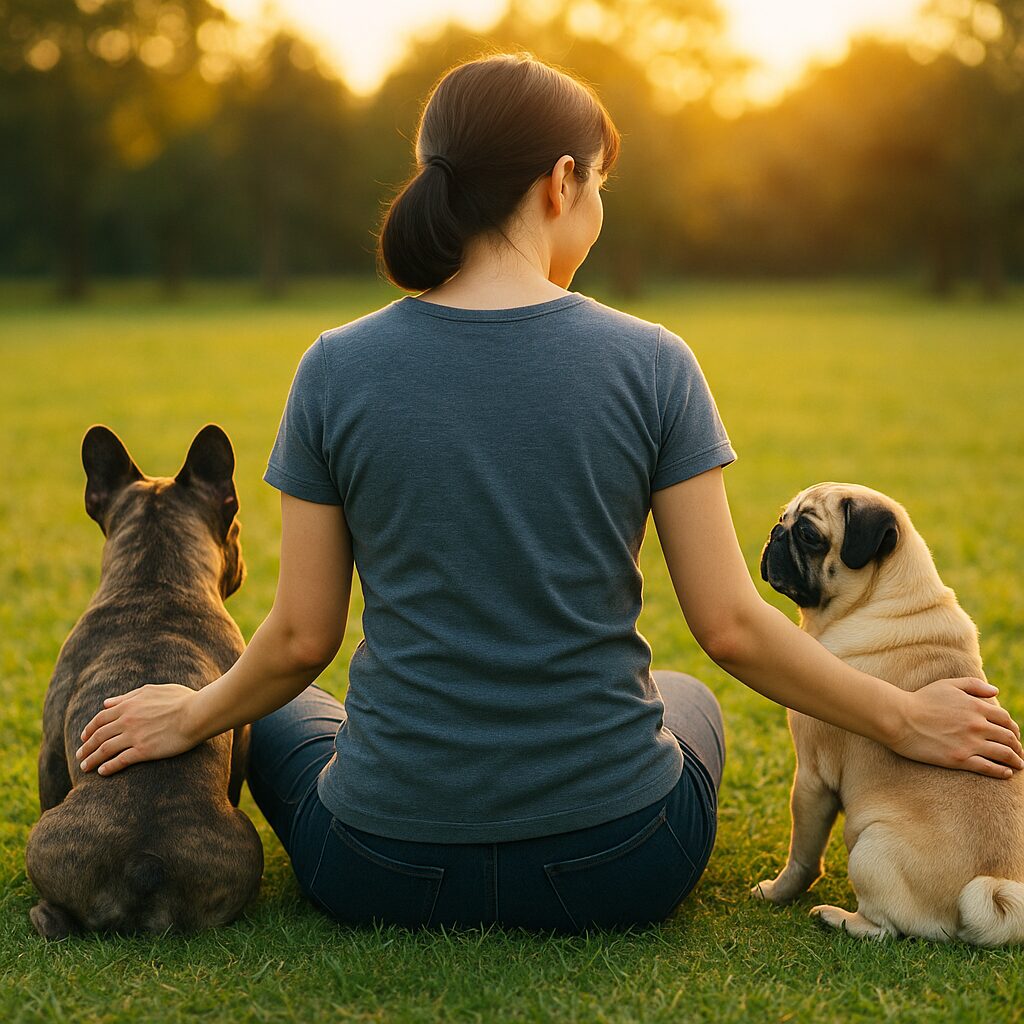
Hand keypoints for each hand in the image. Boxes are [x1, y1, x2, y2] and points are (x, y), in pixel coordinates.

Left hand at [75, 684, 202, 775]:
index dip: (89, 729)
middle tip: (80, 755)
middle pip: (98, 736)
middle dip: (86, 747)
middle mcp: (127, 720)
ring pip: (105, 749)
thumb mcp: (153, 690)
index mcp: (128, 705)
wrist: (197, 713)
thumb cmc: (181, 699)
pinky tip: (102, 772)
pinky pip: (120, 760)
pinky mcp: (144, 750)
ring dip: (92, 759)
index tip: (84, 738)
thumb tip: (107, 702)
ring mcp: (134, 736)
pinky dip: (108, 767)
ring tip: (85, 767)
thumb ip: (128, 697)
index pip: (100, 718)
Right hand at [888, 677, 1023, 777]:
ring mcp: (970, 743)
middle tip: (1019, 751)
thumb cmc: (921, 699)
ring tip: (1019, 764)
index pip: (1005, 719)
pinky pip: (989, 767)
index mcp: (976, 706)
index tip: (1013, 734)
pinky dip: (1002, 771)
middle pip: (1008, 737)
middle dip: (1017, 745)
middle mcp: (977, 725)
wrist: (900, 718)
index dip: (1013, 727)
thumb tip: (996, 691)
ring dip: (1016, 759)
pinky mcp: (960, 759)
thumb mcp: (947, 685)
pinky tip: (1007, 772)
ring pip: (1003, 753)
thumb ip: (973, 685)